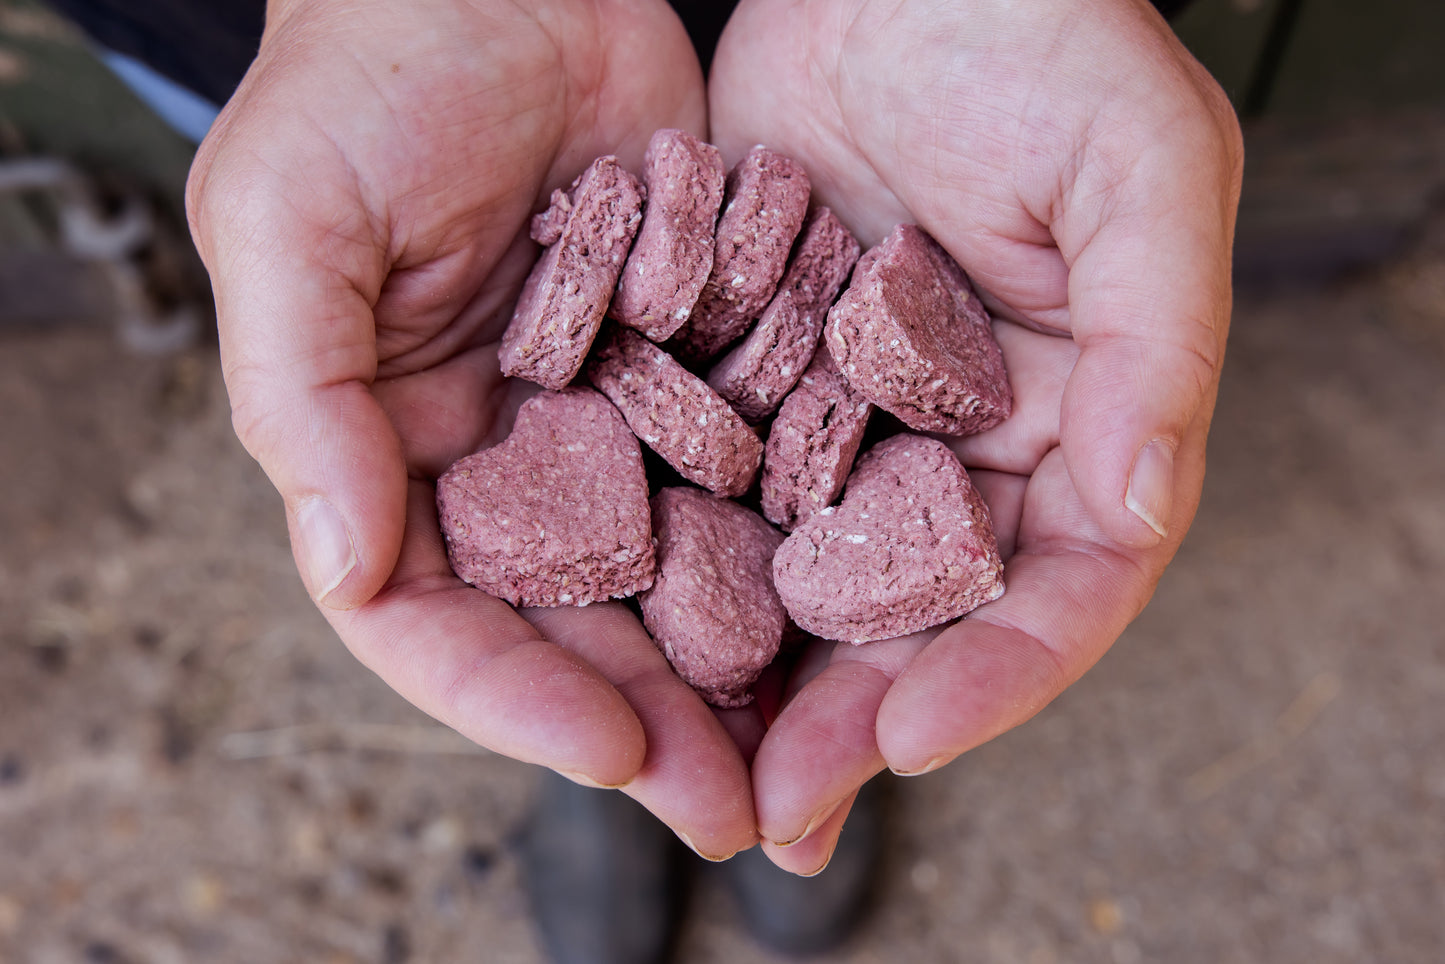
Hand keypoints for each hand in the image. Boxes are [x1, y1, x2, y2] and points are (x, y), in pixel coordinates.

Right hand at [187, 0, 755, 858]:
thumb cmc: (369, 74)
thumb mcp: (290, 220)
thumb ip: (299, 398)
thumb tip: (345, 567)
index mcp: (385, 449)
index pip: (430, 616)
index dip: (511, 698)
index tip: (613, 752)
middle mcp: (497, 457)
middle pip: (565, 625)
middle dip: (645, 720)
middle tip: (735, 807)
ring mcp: (599, 420)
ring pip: (665, 573)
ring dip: (727, 664)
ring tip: (806, 741)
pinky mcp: (687, 370)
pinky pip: (736, 474)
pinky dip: (781, 542)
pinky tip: (848, 600)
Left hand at [709, 0, 1242, 872]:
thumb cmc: (1044, 33)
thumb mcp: (1141, 166)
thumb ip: (1160, 341)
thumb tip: (1139, 507)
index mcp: (1082, 421)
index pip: (1059, 587)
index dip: (996, 674)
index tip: (907, 737)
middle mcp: (966, 444)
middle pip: (919, 616)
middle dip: (851, 717)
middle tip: (775, 810)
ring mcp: (856, 419)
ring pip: (809, 579)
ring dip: (754, 677)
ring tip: (689, 763)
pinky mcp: (760, 377)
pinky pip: (722, 487)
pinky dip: (683, 561)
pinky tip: (625, 627)